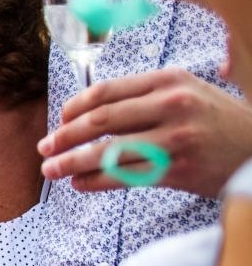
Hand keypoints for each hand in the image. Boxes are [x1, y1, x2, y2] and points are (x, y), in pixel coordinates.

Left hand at [39, 67, 251, 196]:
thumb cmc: (220, 121)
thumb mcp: (191, 91)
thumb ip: (148, 93)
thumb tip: (93, 108)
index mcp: (169, 80)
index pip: (106, 91)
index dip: (74, 107)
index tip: (59, 119)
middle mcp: (171, 106)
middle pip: (100, 121)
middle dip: (64, 136)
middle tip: (44, 147)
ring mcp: (175, 139)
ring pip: (108, 152)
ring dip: (71, 162)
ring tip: (50, 169)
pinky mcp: (179, 170)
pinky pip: (125, 176)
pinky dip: (96, 181)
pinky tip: (79, 184)